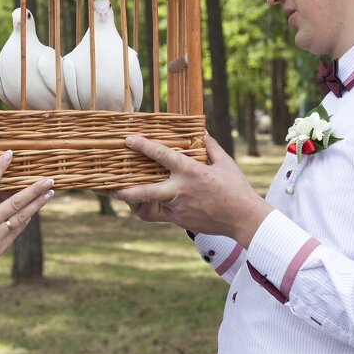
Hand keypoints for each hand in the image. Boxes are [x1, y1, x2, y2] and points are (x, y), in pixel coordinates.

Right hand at [0, 151, 53, 281]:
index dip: (0, 167)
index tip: (10, 154)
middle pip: (15, 201)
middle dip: (33, 189)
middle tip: (48, 179)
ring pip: (22, 217)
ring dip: (38, 204)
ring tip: (50, 193)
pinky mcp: (0, 247)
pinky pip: (17, 230)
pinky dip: (26, 218)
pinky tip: (34, 209)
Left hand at [112, 133, 271, 247]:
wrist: (244, 219)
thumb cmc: (236, 189)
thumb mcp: (225, 163)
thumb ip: (210, 147)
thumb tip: (201, 132)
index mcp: (191, 172)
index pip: (162, 156)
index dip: (143, 146)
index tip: (128, 140)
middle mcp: (180, 190)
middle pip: (145, 191)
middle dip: (125, 190)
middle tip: (110, 187)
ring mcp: (178, 208)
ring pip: (147, 207)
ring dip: (132, 202)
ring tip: (120, 194)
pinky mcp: (179, 221)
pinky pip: (157, 215)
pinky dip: (149, 208)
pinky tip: (142, 202)